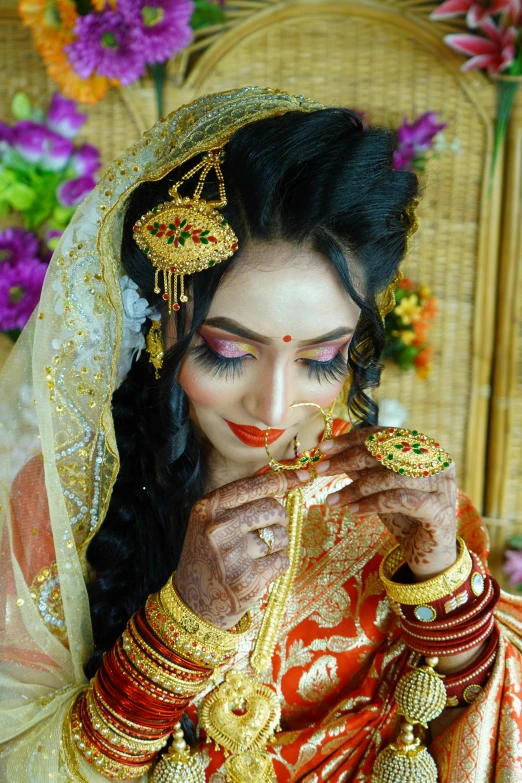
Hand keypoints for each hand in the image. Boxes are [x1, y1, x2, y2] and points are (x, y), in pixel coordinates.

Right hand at [175, 470, 308, 629]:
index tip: (303, 476)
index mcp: (208, 508)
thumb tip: (286, 481)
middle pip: (274, 508)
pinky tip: (259, 570)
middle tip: (268, 529)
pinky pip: (283, 560)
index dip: (283, 479)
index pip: (254, 485)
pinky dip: (277, 564)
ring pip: (281, 535)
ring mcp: (234, 556)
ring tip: (257, 554)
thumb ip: (240, 501)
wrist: (192, 602)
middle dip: (279, 518)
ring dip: (277, 543)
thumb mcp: (210, 521)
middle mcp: (219, 528)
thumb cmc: (208, 555)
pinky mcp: (249, 580)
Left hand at [317, 426, 457, 579]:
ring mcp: (442, 486)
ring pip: (390, 477)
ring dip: (356, 488)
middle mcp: (438, 463)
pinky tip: (352, 511)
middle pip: (386, 453)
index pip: (384, 435)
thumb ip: (363, 469)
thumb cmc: (405, 518)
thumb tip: (333, 451)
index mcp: (425, 450)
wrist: (431, 555)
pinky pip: (398, 500)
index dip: (352, 439)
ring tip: (332, 500)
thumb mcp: (379, 489)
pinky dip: (371, 504)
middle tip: (321, 469)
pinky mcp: (439, 511)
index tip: (325, 447)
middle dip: (349, 460)